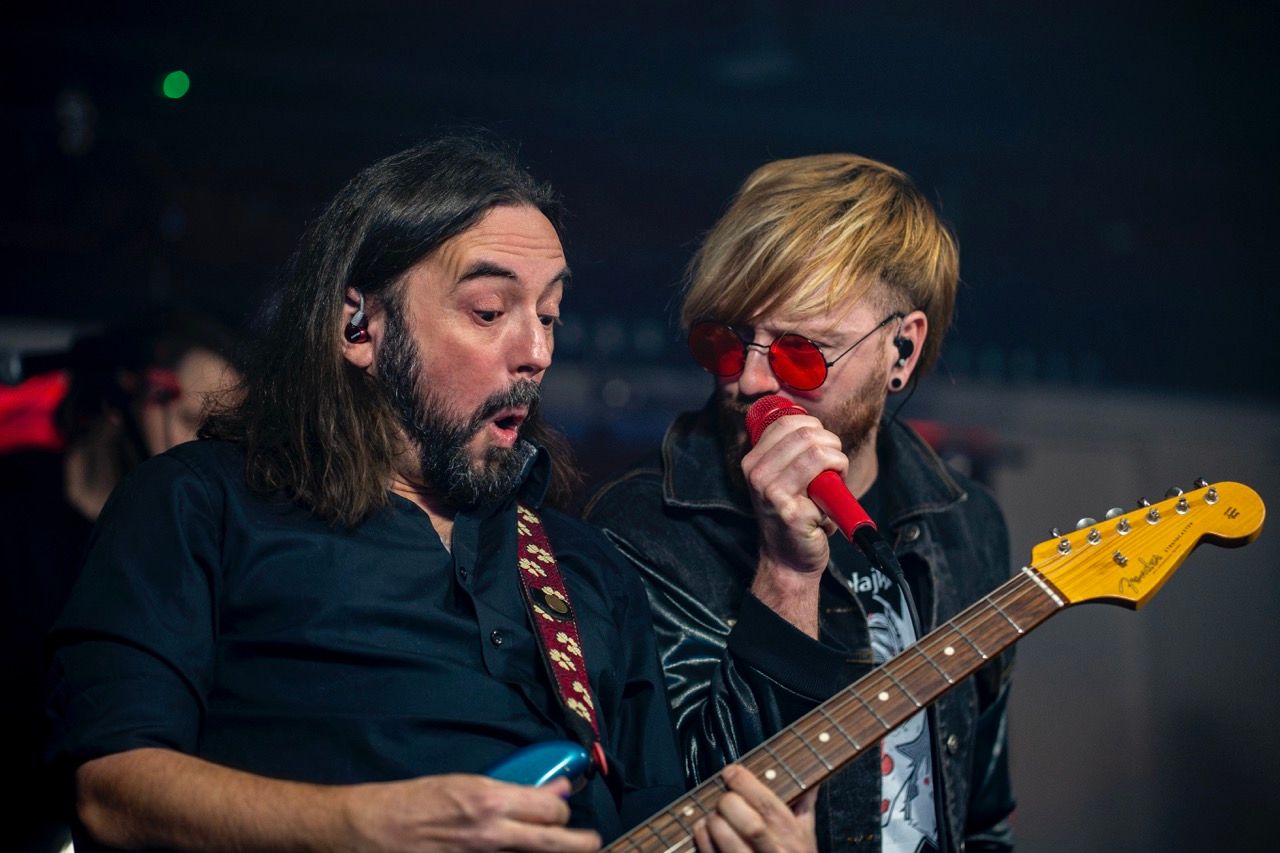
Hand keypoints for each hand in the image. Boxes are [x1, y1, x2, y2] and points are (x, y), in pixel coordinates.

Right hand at [342, 774, 600, 851]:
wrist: (370, 829)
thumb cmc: (415, 800)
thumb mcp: (465, 783)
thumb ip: (511, 789)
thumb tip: (553, 790)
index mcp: (490, 800)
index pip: (549, 810)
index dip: (562, 811)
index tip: (561, 811)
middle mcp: (490, 833)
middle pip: (554, 842)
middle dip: (579, 843)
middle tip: (590, 842)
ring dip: (547, 849)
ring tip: (560, 845)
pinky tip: (516, 851)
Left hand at [693, 764, 817, 852]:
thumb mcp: (806, 837)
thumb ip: (804, 807)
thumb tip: (811, 780)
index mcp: (792, 838)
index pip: (768, 806)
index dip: (744, 783)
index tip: (731, 772)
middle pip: (750, 824)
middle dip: (729, 803)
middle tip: (724, 798)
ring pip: (728, 840)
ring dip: (714, 820)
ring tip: (714, 815)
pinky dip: (702, 837)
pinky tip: (704, 829)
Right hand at [741, 410, 845, 576]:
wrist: (788, 559)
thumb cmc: (793, 516)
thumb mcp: (780, 479)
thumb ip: (790, 452)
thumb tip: (815, 426)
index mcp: (752, 461)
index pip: (787, 421)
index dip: (814, 427)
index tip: (823, 445)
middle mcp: (756, 474)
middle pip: (805, 432)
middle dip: (831, 443)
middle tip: (835, 464)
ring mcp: (770, 492)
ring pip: (817, 450)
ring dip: (838, 459)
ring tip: (836, 477)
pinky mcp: (790, 510)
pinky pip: (825, 475)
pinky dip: (839, 477)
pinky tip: (833, 494)